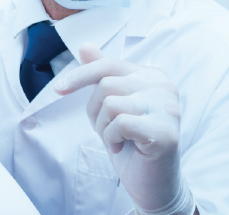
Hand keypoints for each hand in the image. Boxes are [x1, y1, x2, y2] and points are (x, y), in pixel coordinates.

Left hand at [53, 44, 194, 214]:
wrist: (150, 183)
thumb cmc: (130, 142)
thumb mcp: (111, 105)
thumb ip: (103, 74)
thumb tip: (85, 46)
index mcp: (153, 75)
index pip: (108, 65)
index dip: (79, 76)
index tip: (58, 88)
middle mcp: (165, 87)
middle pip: (106, 85)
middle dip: (96, 111)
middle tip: (108, 130)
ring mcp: (169, 109)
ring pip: (111, 103)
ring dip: (104, 127)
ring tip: (118, 139)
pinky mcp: (167, 132)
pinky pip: (121, 123)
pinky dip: (112, 138)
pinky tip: (124, 147)